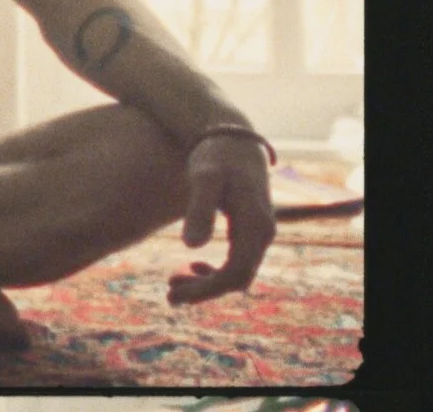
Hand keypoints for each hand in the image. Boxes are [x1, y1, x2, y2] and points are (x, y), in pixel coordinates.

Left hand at [168, 133, 276, 304]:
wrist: (231, 137)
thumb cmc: (216, 155)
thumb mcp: (205, 178)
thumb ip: (200, 210)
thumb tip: (192, 248)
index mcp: (257, 227)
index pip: (236, 273)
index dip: (206, 289)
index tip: (175, 292)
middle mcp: (264, 233)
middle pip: (238, 279)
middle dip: (205, 291)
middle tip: (169, 296)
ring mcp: (258, 232)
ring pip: (238, 273)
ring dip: (208, 284)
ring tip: (174, 286)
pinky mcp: (248, 228)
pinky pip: (237, 261)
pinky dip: (216, 271)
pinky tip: (193, 266)